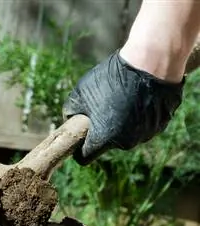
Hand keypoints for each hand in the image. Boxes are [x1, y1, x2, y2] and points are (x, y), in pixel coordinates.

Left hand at [62, 50, 184, 165]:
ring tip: (122, 98)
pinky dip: (138, 116)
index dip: (79, 149)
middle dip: (102, 131)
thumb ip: (70, 112)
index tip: (80, 138)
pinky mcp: (160, 125)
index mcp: (104, 138)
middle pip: (107, 144)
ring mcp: (146, 135)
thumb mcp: (80, 92)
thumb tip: (70, 121)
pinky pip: (143, 126)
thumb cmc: (112, 77)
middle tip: (102, 108)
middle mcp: (126, 142)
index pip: (84, 157)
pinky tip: (138, 97)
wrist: (151, 61)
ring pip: (126, 135)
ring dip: (121, 123)